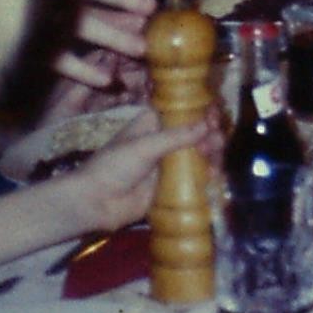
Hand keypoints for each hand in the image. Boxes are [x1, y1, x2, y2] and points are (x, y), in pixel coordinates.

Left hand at [43, 108, 221, 235]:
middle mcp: (164, 140)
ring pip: (199, 153)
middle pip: (196, 132)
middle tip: (216, 141)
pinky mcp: (172, 185)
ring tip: (215, 159)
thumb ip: (176, 137)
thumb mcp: (143, 147)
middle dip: (210, 134)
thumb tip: (207, 125)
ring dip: (212, 154)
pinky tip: (215, 176)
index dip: (201, 111)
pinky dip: (208, 175)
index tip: (214, 116)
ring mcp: (169, 163)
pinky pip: (195, 177)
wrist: (95, 203)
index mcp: (153, 123)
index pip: (182, 110)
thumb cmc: (113, 166)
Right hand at [50, 0, 181, 95]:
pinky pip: (59, 57)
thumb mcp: (88, 8)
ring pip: (81, 21)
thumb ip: (114, 9)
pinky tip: (106, 80)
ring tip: (140, 49)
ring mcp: (46, 16)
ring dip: (113, 33)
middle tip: (151, 9)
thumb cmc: (56, 17)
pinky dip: (83, 68)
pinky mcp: (32, 46)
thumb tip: (148, 18)